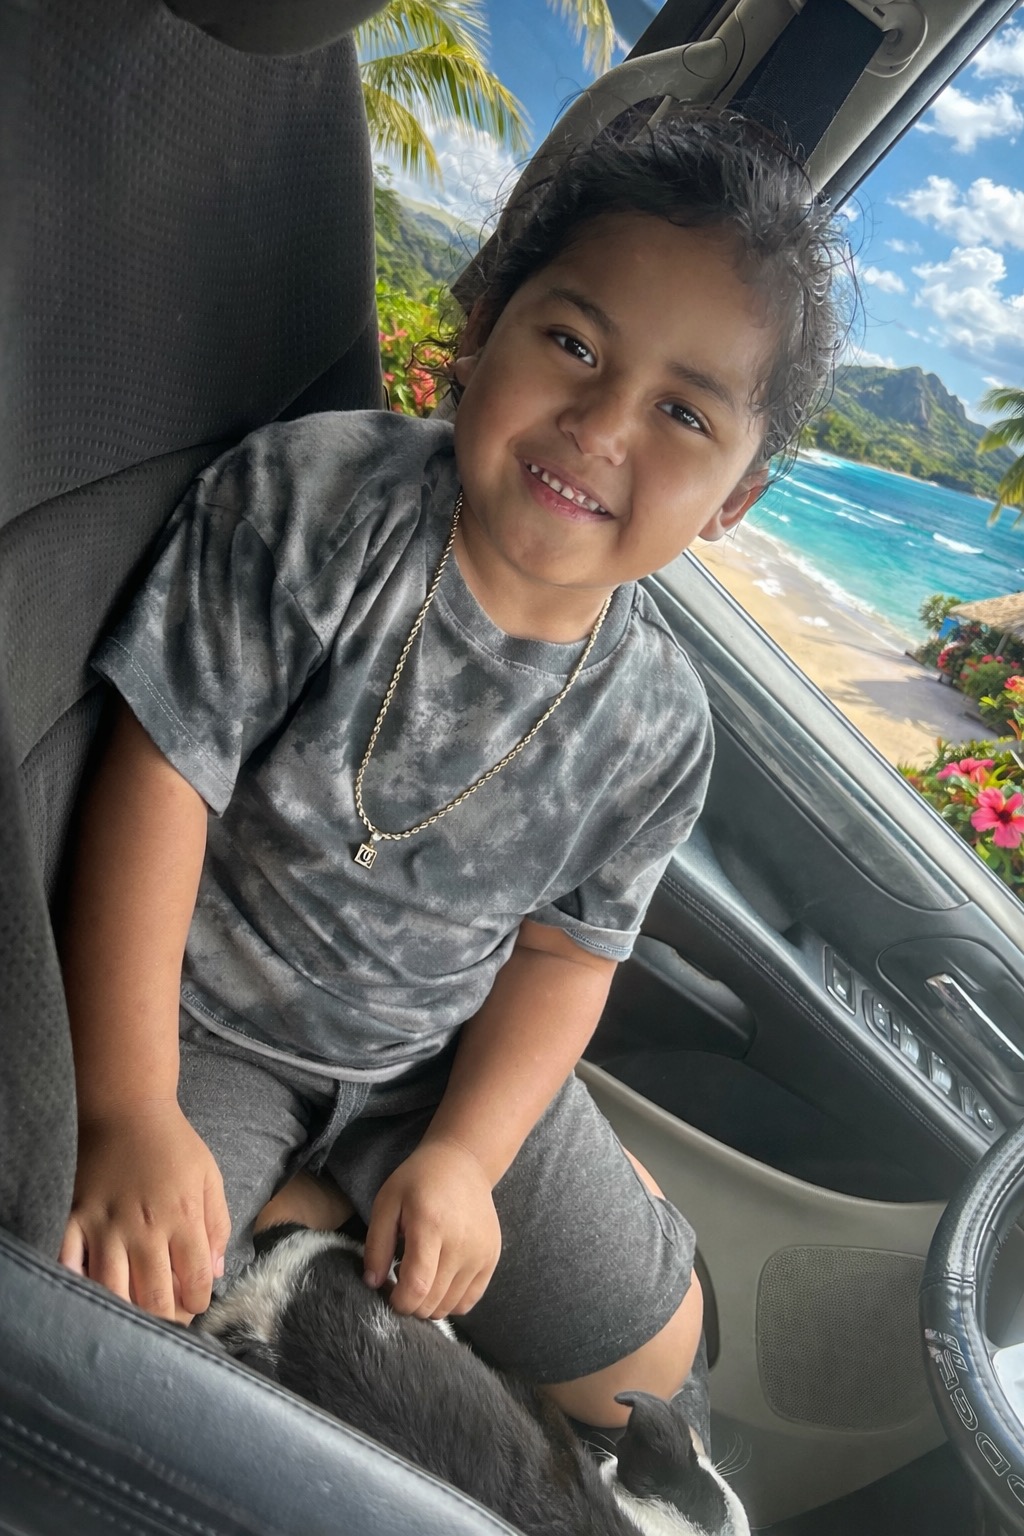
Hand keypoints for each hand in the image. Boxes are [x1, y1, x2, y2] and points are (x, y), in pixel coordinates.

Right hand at [59, 1103, 230, 1324]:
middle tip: (166, 1316)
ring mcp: (106, 1225)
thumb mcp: (209, 1177)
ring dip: (125, 1311)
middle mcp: (145, 1227)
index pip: (195, 1282)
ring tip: (135, 1312)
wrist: (127, 1108)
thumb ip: (217, 1225)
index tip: (195, 1304)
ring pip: (112, 1291)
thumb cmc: (173, 1144)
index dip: (198, 1303)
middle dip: (165, 1318)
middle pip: (154, 1297)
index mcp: (182, 1217)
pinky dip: (78, 1284)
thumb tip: (216, 1272)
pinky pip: (69, 1265)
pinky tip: (91, 1292)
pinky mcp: (75, 1219)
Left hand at [363, 1138, 501, 1318]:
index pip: (417, 1287)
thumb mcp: (387, 1203)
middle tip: (399, 1279)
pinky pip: (468, 1301)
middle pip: (433, 1303)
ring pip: (450, 1306)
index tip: (388, 1288)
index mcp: (431, 1227)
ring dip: (429, 1303)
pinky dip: (450, 1301)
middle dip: (410, 1302)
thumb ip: (377, 1245)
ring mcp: (481, 1253)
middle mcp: (462, 1244)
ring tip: (420, 1275)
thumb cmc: (419, 1180)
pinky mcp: (492, 1258)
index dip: (398, 1301)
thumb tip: (373, 1283)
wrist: (463, 1162)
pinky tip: (439, 1278)